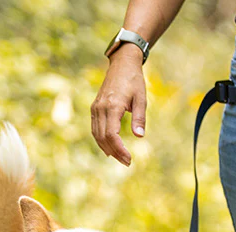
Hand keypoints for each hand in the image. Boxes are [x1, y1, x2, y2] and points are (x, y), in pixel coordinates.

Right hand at [91, 44, 146, 165]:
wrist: (122, 64)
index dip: (119, 149)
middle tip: (127, 162)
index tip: (129, 159)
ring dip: (107, 148)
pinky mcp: (95, 108)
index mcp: (112, 106)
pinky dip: (101, 140)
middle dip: (115, 152)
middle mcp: (100, 108)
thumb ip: (140, 118)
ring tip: (120, 158)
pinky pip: (95, 128)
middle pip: (103, 138)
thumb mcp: (141, 98)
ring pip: (97, 135)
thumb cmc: (134, 80)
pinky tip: (109, 148)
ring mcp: (95, 108)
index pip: (111, 135)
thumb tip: (139, 136)